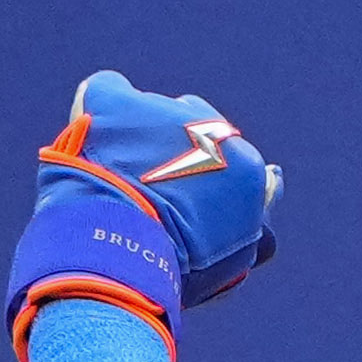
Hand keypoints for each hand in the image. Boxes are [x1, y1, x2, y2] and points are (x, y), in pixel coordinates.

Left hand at [8, 72, 281, 360]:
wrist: (120, 253)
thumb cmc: (175, 270)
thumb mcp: (229, 258)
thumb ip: (251, 221)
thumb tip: (270, 186)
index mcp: (244, 169)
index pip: (228, 162)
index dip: (201, 179)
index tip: (180, 201)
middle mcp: (210, 129)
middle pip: (194, 126)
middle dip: (173, 149)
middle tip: (145, 186)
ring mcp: (162, 113)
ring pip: (152, 112)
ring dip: (137, 136)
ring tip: (111, 176)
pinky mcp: (117, 105)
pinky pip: (109, 91)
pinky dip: (100, 108)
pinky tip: (91, 133)